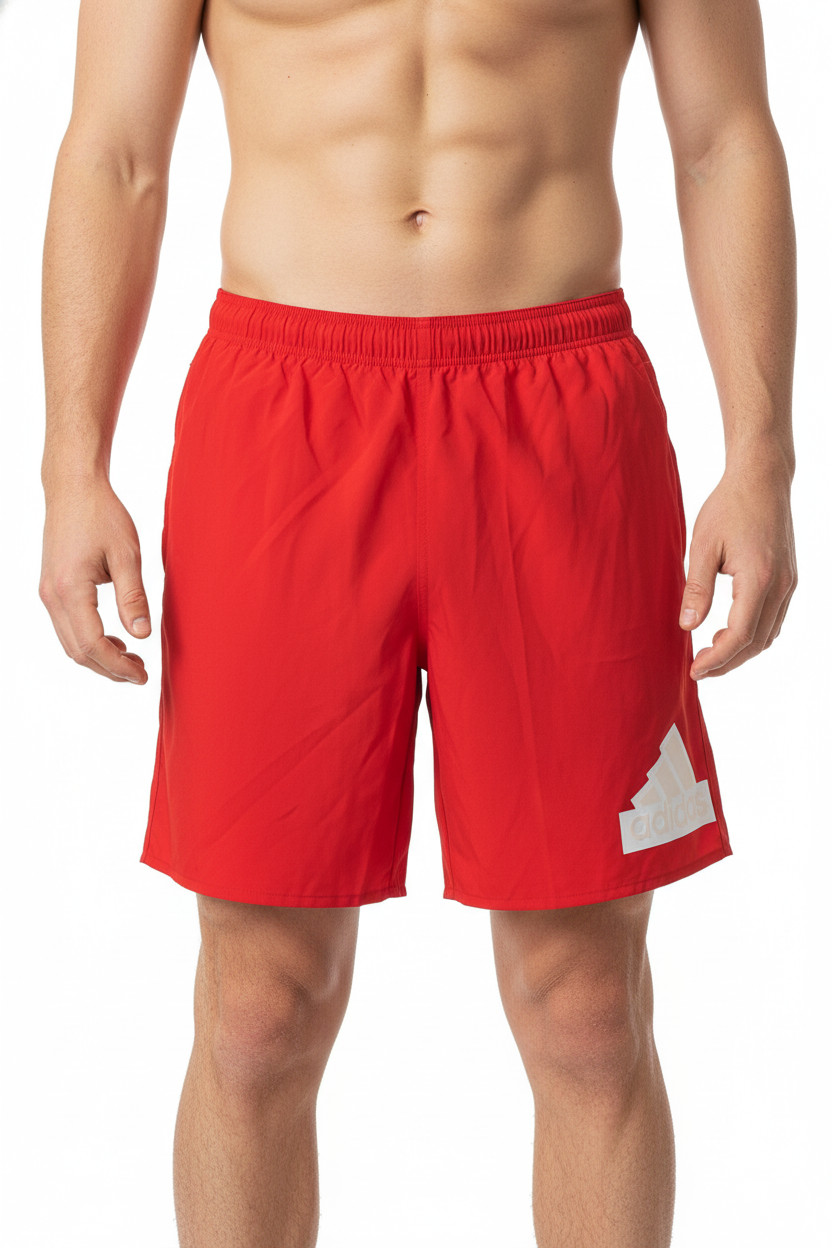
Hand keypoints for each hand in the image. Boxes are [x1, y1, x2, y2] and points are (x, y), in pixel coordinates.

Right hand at [39, 475, 151, 683]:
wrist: (73, 488)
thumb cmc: (102, 515)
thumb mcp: (127, 555)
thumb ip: (133, 597)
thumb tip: (141, 636)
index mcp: (70, 589)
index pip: (93, 645)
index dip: (118, 666)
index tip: (143, 675)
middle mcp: (52, 596)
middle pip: (78, 651)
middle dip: (110, 669)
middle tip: (141, 674)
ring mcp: (48, 593)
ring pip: (70, 643)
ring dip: (100, 657)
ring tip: (132, 660)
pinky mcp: (51, 588)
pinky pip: (67, 627)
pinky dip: (90, 640)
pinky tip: (115, 638)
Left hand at [679, 461, 796, 679]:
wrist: (762, 478)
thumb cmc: (729, 506)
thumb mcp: (703, 546)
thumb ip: (697, 588)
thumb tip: (687, 626)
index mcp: (758, 579)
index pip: (739, 635)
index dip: (716, 659)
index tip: (694, 670)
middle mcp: (780, 585)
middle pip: (757, 642)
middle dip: (728, 662)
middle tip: (698, 669)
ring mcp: (789, 582)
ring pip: (769, 634)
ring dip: (742, 651)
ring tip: (710, 655)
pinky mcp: (789, 578)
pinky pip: (775, 619)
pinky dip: (754, 635)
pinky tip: (730, 634)